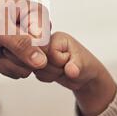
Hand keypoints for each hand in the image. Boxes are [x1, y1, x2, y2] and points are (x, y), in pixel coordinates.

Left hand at [0, 0, 50, 72]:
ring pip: (30, 69)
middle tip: (1, 42)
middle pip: (40, 59)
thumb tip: (42, 62)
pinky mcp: (23, 56)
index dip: (26, 49)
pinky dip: (6, 67)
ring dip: (8, 62)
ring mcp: (32, 43)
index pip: (46, 45)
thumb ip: (20, 44)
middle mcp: (39, 28)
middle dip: (15, 56)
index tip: (7, 37)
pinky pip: (21, 72)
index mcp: (38, 14)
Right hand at [0, 31, 116, 115]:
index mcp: (57, 37)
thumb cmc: (84, 65)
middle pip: (36, 59)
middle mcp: (45, 42)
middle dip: (51, 69)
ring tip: (59, 70)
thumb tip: (71, 71)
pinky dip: (44, 77)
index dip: (57, 61)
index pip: (47, 51)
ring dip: (47, 74)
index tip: (68, 60)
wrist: (82, 76)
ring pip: (32, 68)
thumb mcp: (84, 65)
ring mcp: (38, 52)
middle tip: (63, 67)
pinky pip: (32, 73)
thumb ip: (76, 66)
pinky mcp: (34, 61)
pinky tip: (53, 73)